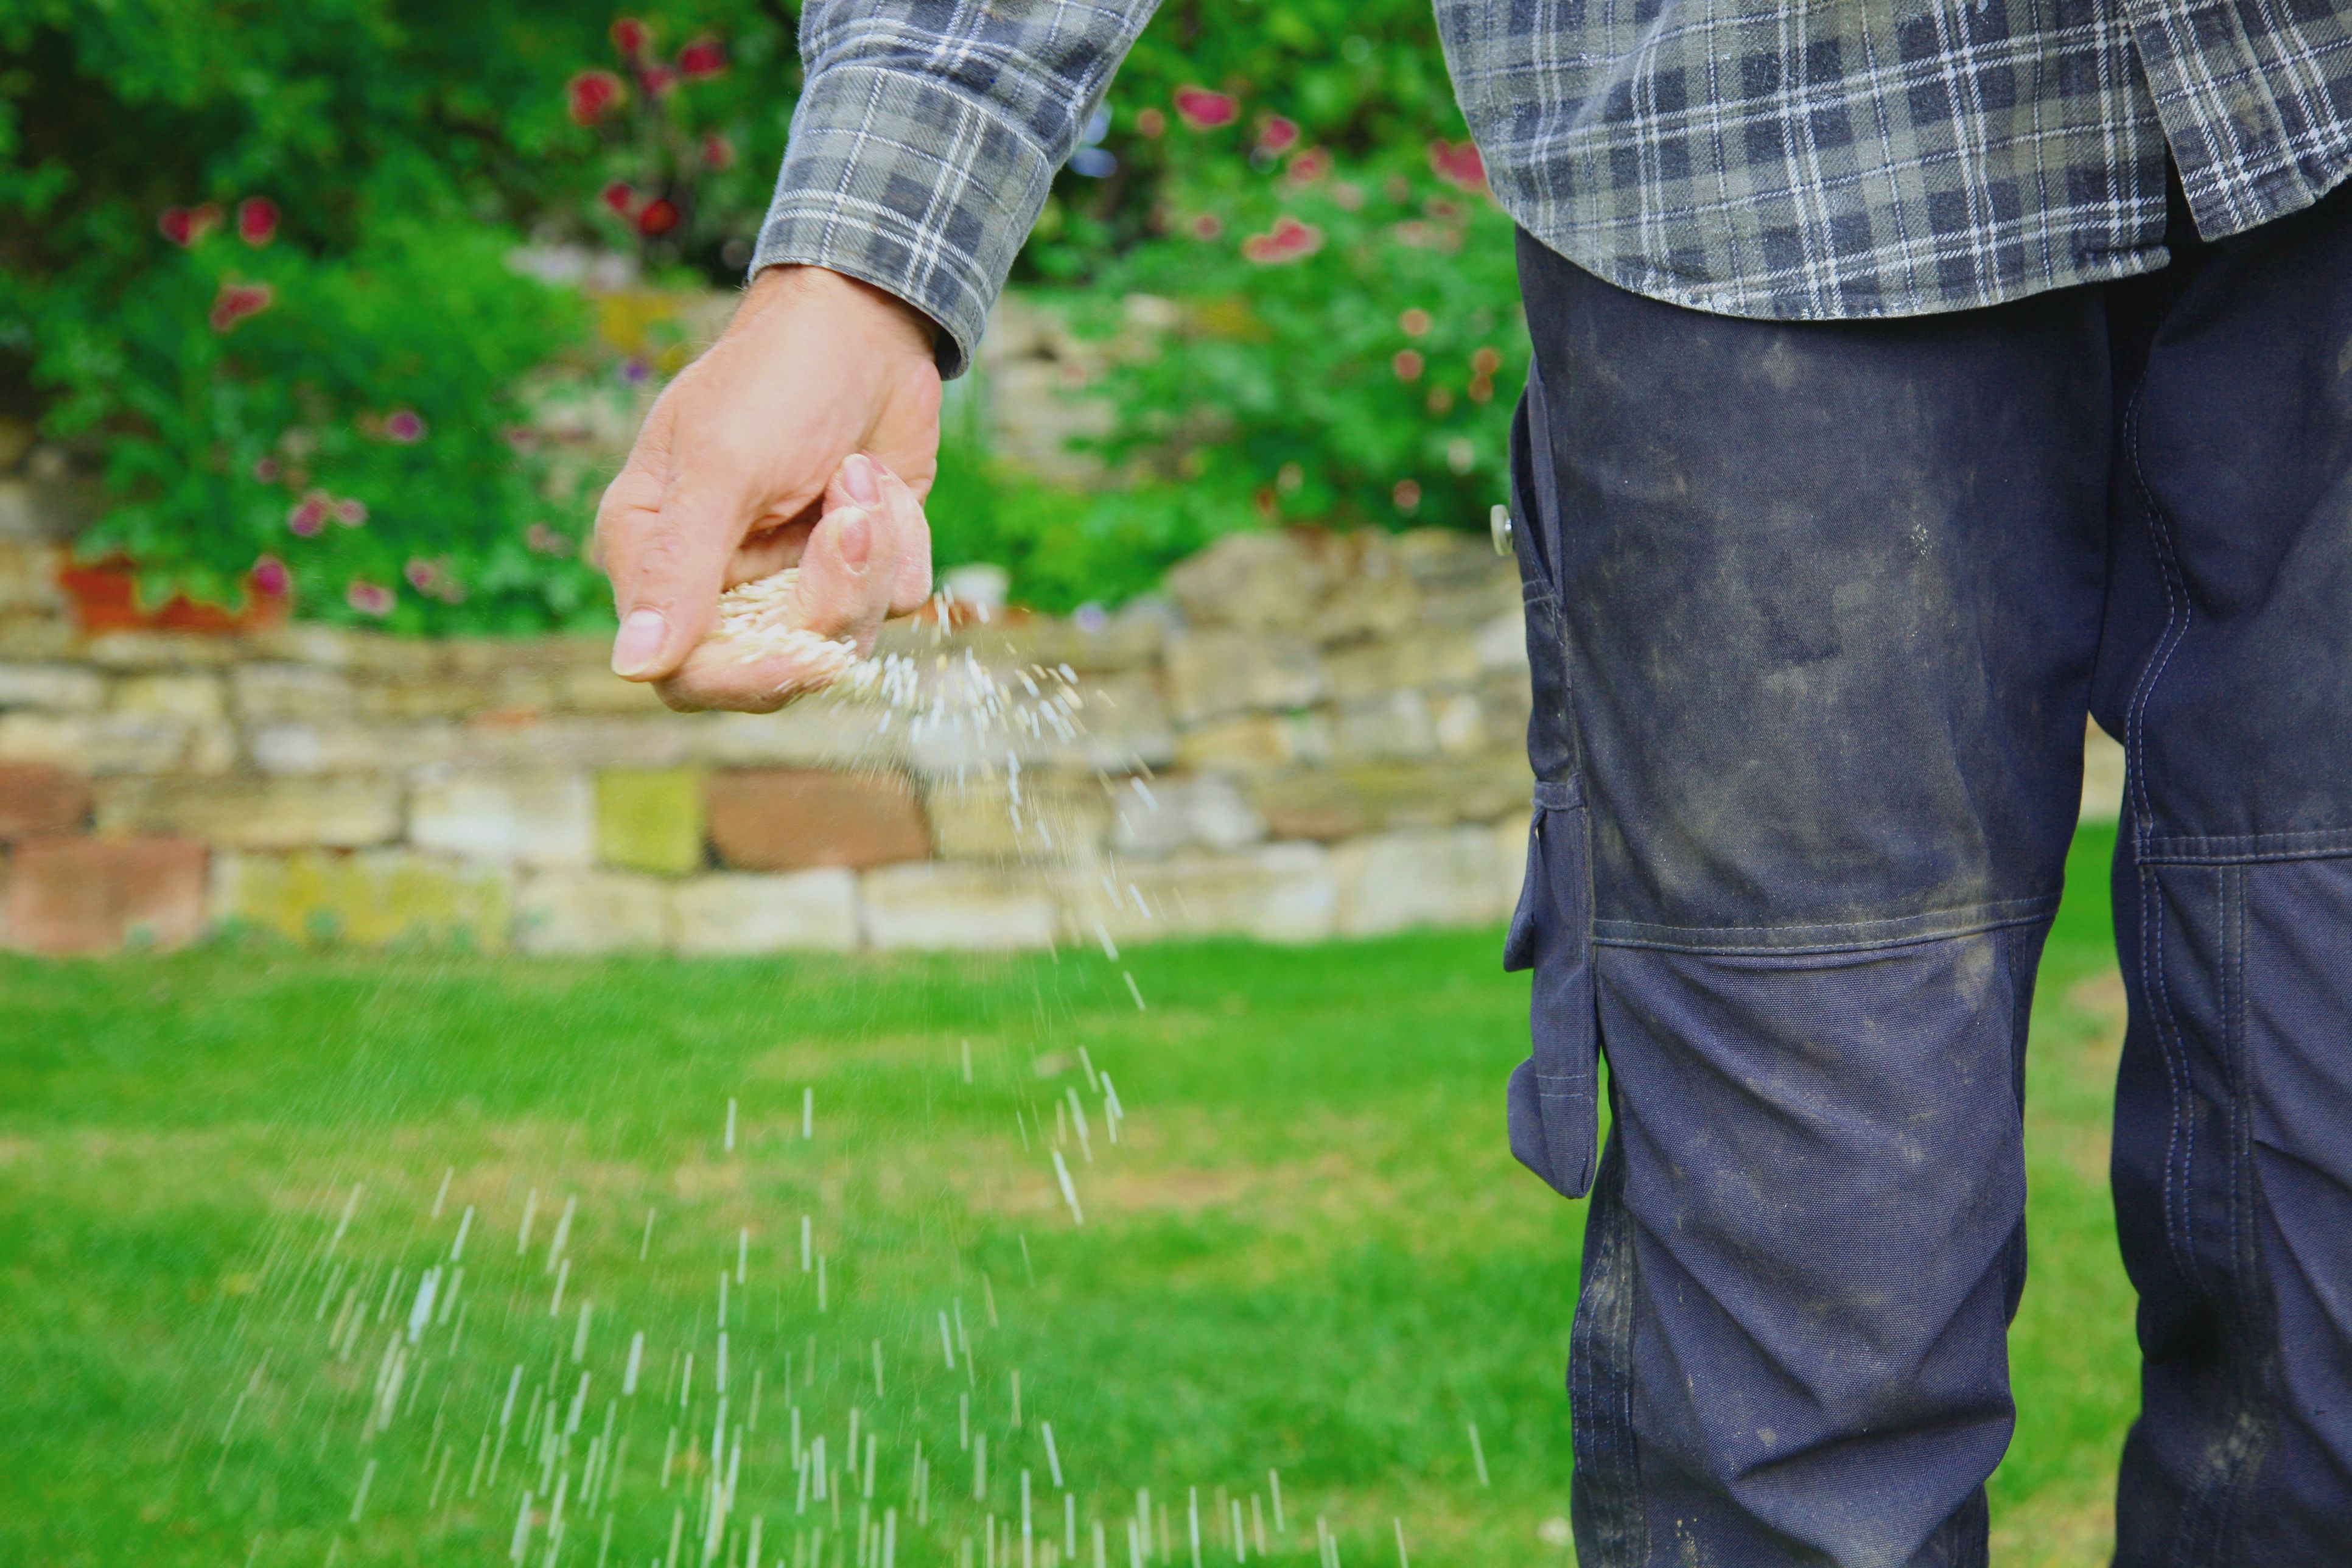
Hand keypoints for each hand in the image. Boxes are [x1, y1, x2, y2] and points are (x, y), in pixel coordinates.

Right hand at [595, 265, 941, 707]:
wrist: (865, 323)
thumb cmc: (775, 379)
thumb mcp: (722, 467)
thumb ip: (678, 569)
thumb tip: (632, 667)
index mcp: (656, 555)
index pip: (684, 672)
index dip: (746, 679)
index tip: (807, 650)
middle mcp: (718, 580)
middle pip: (779, 665)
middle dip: (832, 597)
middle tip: (851, 517)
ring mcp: (792, 577)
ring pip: (848, 636)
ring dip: (872, 556)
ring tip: (860, 475)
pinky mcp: (856, 565)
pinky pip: (897, 600)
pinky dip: (903, 540)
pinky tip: (879, 478)